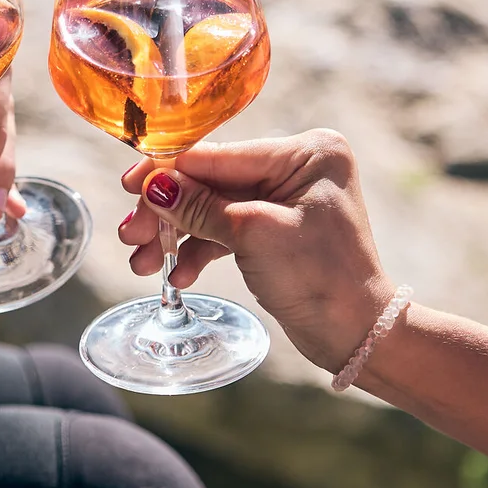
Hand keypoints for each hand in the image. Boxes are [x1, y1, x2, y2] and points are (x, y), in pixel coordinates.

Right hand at [119, 130, 394, 371]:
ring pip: (213, 208)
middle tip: (132, 237)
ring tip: (145, 264)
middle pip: (212, 181)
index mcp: (307, 152)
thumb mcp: (255, 236)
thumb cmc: (322, 279)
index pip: (219, 154)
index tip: (129, 186)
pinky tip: (178, 276)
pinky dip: (200, 251)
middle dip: (169, 212)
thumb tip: (152, 186)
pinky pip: (226, 230)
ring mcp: (287, 198)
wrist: (358, 335)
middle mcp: (299, 166)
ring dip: (177, 236)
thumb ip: (200, 207)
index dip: (169, 171)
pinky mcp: (277, 228)